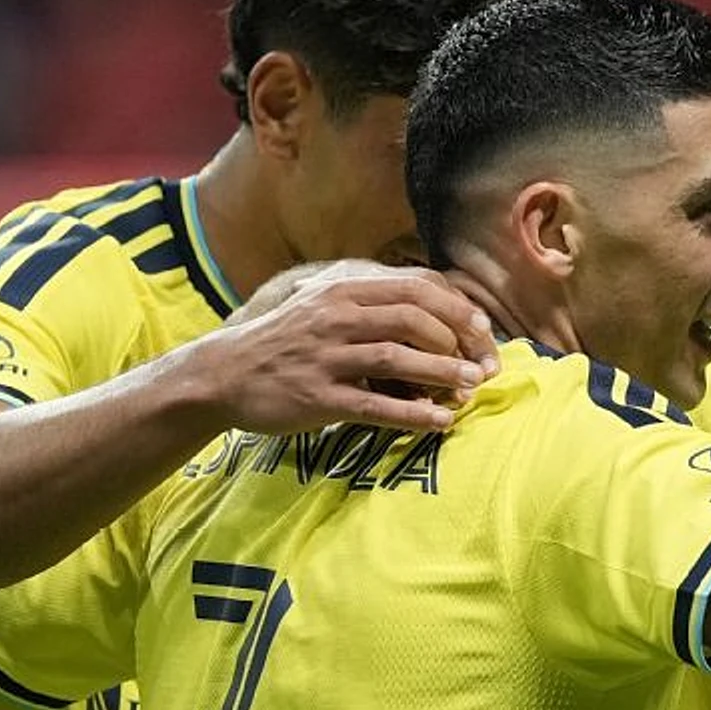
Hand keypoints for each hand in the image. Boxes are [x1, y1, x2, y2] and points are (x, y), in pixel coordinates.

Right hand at [197, 261, 498, 433]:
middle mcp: (338, 317)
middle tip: (486, 366)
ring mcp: (327, 357)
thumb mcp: (324, 304)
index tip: (484, 334)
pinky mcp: (317, 397)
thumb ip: (372, 301)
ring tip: (472, 389)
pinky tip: (440, 421)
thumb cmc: (286, 341)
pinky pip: (376, 406)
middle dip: (460, 344)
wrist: (224, 374)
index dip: (459, 310)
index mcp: (345, 290)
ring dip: (444, 375)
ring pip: (400, 360)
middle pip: (416, 320)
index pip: (418, 288)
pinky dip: (414, 413)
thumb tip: (435, 310)